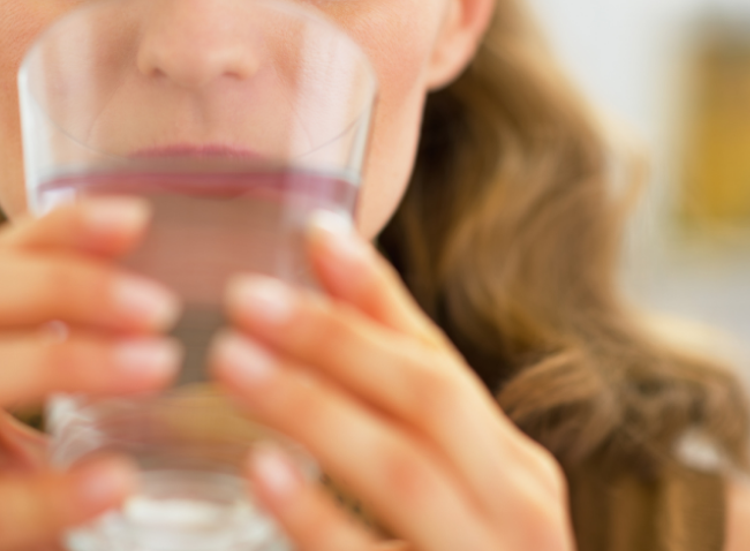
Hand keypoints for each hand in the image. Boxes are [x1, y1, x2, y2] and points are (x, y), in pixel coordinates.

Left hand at [211, 212, 573, 550]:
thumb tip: (326, 308)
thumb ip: (395, 422)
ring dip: (316, 407)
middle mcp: (518, 511)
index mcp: (514, 470)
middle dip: (338, 339)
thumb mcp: (449, 497)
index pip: (443, 362)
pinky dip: (319, 518)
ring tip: (231, 359)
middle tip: (244, 295)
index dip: (377, 295)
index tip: (312, 231)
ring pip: (406, 471)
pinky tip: (264, 474)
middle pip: (431, 400)